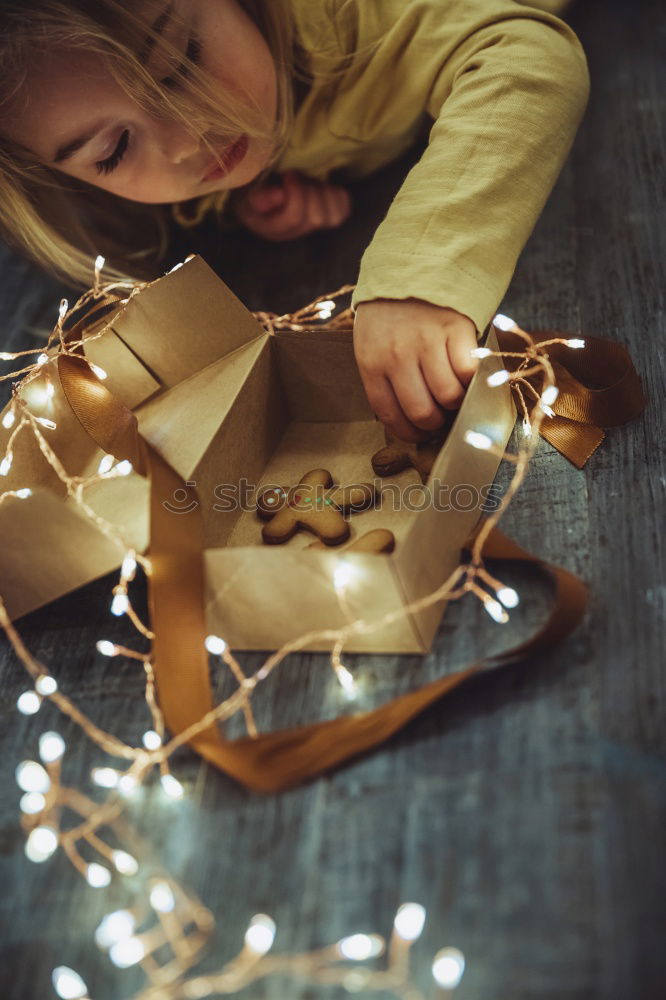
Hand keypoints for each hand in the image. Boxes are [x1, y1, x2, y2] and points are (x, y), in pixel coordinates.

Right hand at [228, 169, 351, 240]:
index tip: (288, 175)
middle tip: (299, 178)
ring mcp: (313, 228)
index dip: (296, 193)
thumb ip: (260, 197)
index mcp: (274, 229)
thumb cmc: (251, 193)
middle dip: (310, 191)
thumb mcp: (247, 194)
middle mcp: (296, 233)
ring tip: (310, 183)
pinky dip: (338, 195)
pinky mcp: (327, 218)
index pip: (294, 217)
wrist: (261, 199)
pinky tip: (322, 187)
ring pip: (334, 217)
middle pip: (316, 218)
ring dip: (325, 193)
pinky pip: (344, 211)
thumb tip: (280, 195)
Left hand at [353, 297, 478, 442]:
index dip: (409, 432)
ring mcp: (426, 342)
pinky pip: (469, 371)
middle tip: (440, 415)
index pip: (390, 415)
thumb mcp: (373, 346)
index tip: (419, 434)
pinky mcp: (454, 329)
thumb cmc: (390, 317)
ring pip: (449, 396)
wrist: (411, 268)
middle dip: (434, 422)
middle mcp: (397, 355)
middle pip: (422, 412)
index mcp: (372, 363)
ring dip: (455, 402)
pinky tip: (467, 373)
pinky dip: (472, 379)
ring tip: (454, 393)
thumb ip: (385, 379)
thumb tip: (410, 421)